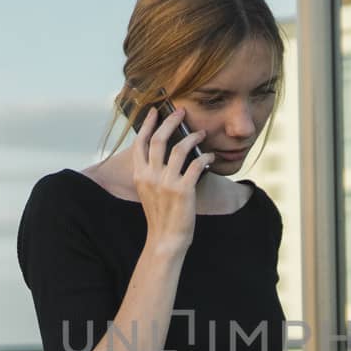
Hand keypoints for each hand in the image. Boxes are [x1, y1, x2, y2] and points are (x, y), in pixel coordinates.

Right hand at [131, 105, 211, 246]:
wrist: (165, 239)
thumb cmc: (160, 215)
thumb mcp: (148, 192)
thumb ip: (152, 173)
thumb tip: (167, 151)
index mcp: (139, 175)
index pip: (140, 143)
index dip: (147, 124)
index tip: (155, 111)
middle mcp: (150, 176)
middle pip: (158, 139)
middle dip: (171, 121)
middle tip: (181, 111)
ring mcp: (166, 182)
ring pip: (179, 148)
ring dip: (193, 137)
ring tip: (201, 133)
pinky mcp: (183, 190)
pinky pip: (196, 164)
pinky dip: (205, 157)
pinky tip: (211, 156)